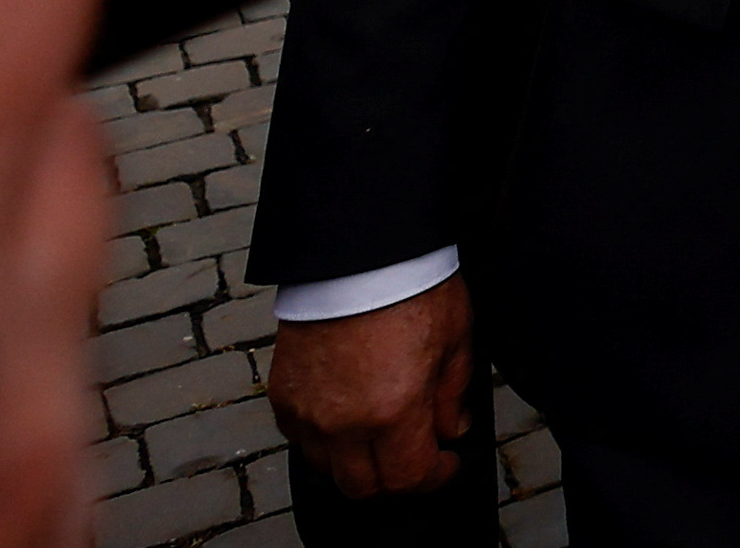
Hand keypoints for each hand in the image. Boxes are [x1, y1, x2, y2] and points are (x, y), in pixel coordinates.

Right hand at [270, 278, 472, 501]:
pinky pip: (299, 439)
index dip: (434, 477)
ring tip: (380, 436)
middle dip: (395, 479)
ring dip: (355, 462)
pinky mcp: (282, 395)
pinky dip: (322, 440)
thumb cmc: (410, 287)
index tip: (446, 463)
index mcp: (393, 411)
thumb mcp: (456, 341)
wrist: (359, 253)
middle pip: (363, 487)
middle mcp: (343, 422)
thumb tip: (451, 430)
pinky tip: (346, 417)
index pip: (408, 478)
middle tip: (415, 455)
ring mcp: (307, 411)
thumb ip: (452, 397)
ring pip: (326, 469)